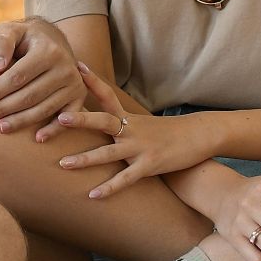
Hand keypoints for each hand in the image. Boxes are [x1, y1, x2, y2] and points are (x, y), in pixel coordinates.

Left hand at [0, 17, 85, 135]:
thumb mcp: (11, 30)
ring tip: (0, 127)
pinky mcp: (79, 97)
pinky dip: (54, 130)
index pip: (18, 76)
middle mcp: (66, 68)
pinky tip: (37, 138)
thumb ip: (1, 44)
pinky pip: (67, 117)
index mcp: (48, 51)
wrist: (54, 40)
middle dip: (4, 108)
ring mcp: (74, 84)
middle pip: (30, 95)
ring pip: (44, 108)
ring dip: (21, 121)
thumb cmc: (25, 38)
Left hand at [55, 65, 213, 197]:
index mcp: (128, 118)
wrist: (200, 136)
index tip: (76, 65)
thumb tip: (99, 121)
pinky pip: (125, 179)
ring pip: (108, 154)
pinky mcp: (149, 166)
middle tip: (60, 118)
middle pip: (103, 121)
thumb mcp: (143, 123)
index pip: (107, 95)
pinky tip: (93, 195)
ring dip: (85, 159)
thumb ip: (121, 122)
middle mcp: (131, 130)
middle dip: (80, 120)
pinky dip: (109, 188)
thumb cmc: (168, 131)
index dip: (92, 81)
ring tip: (63, 164)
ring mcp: (140, 148)